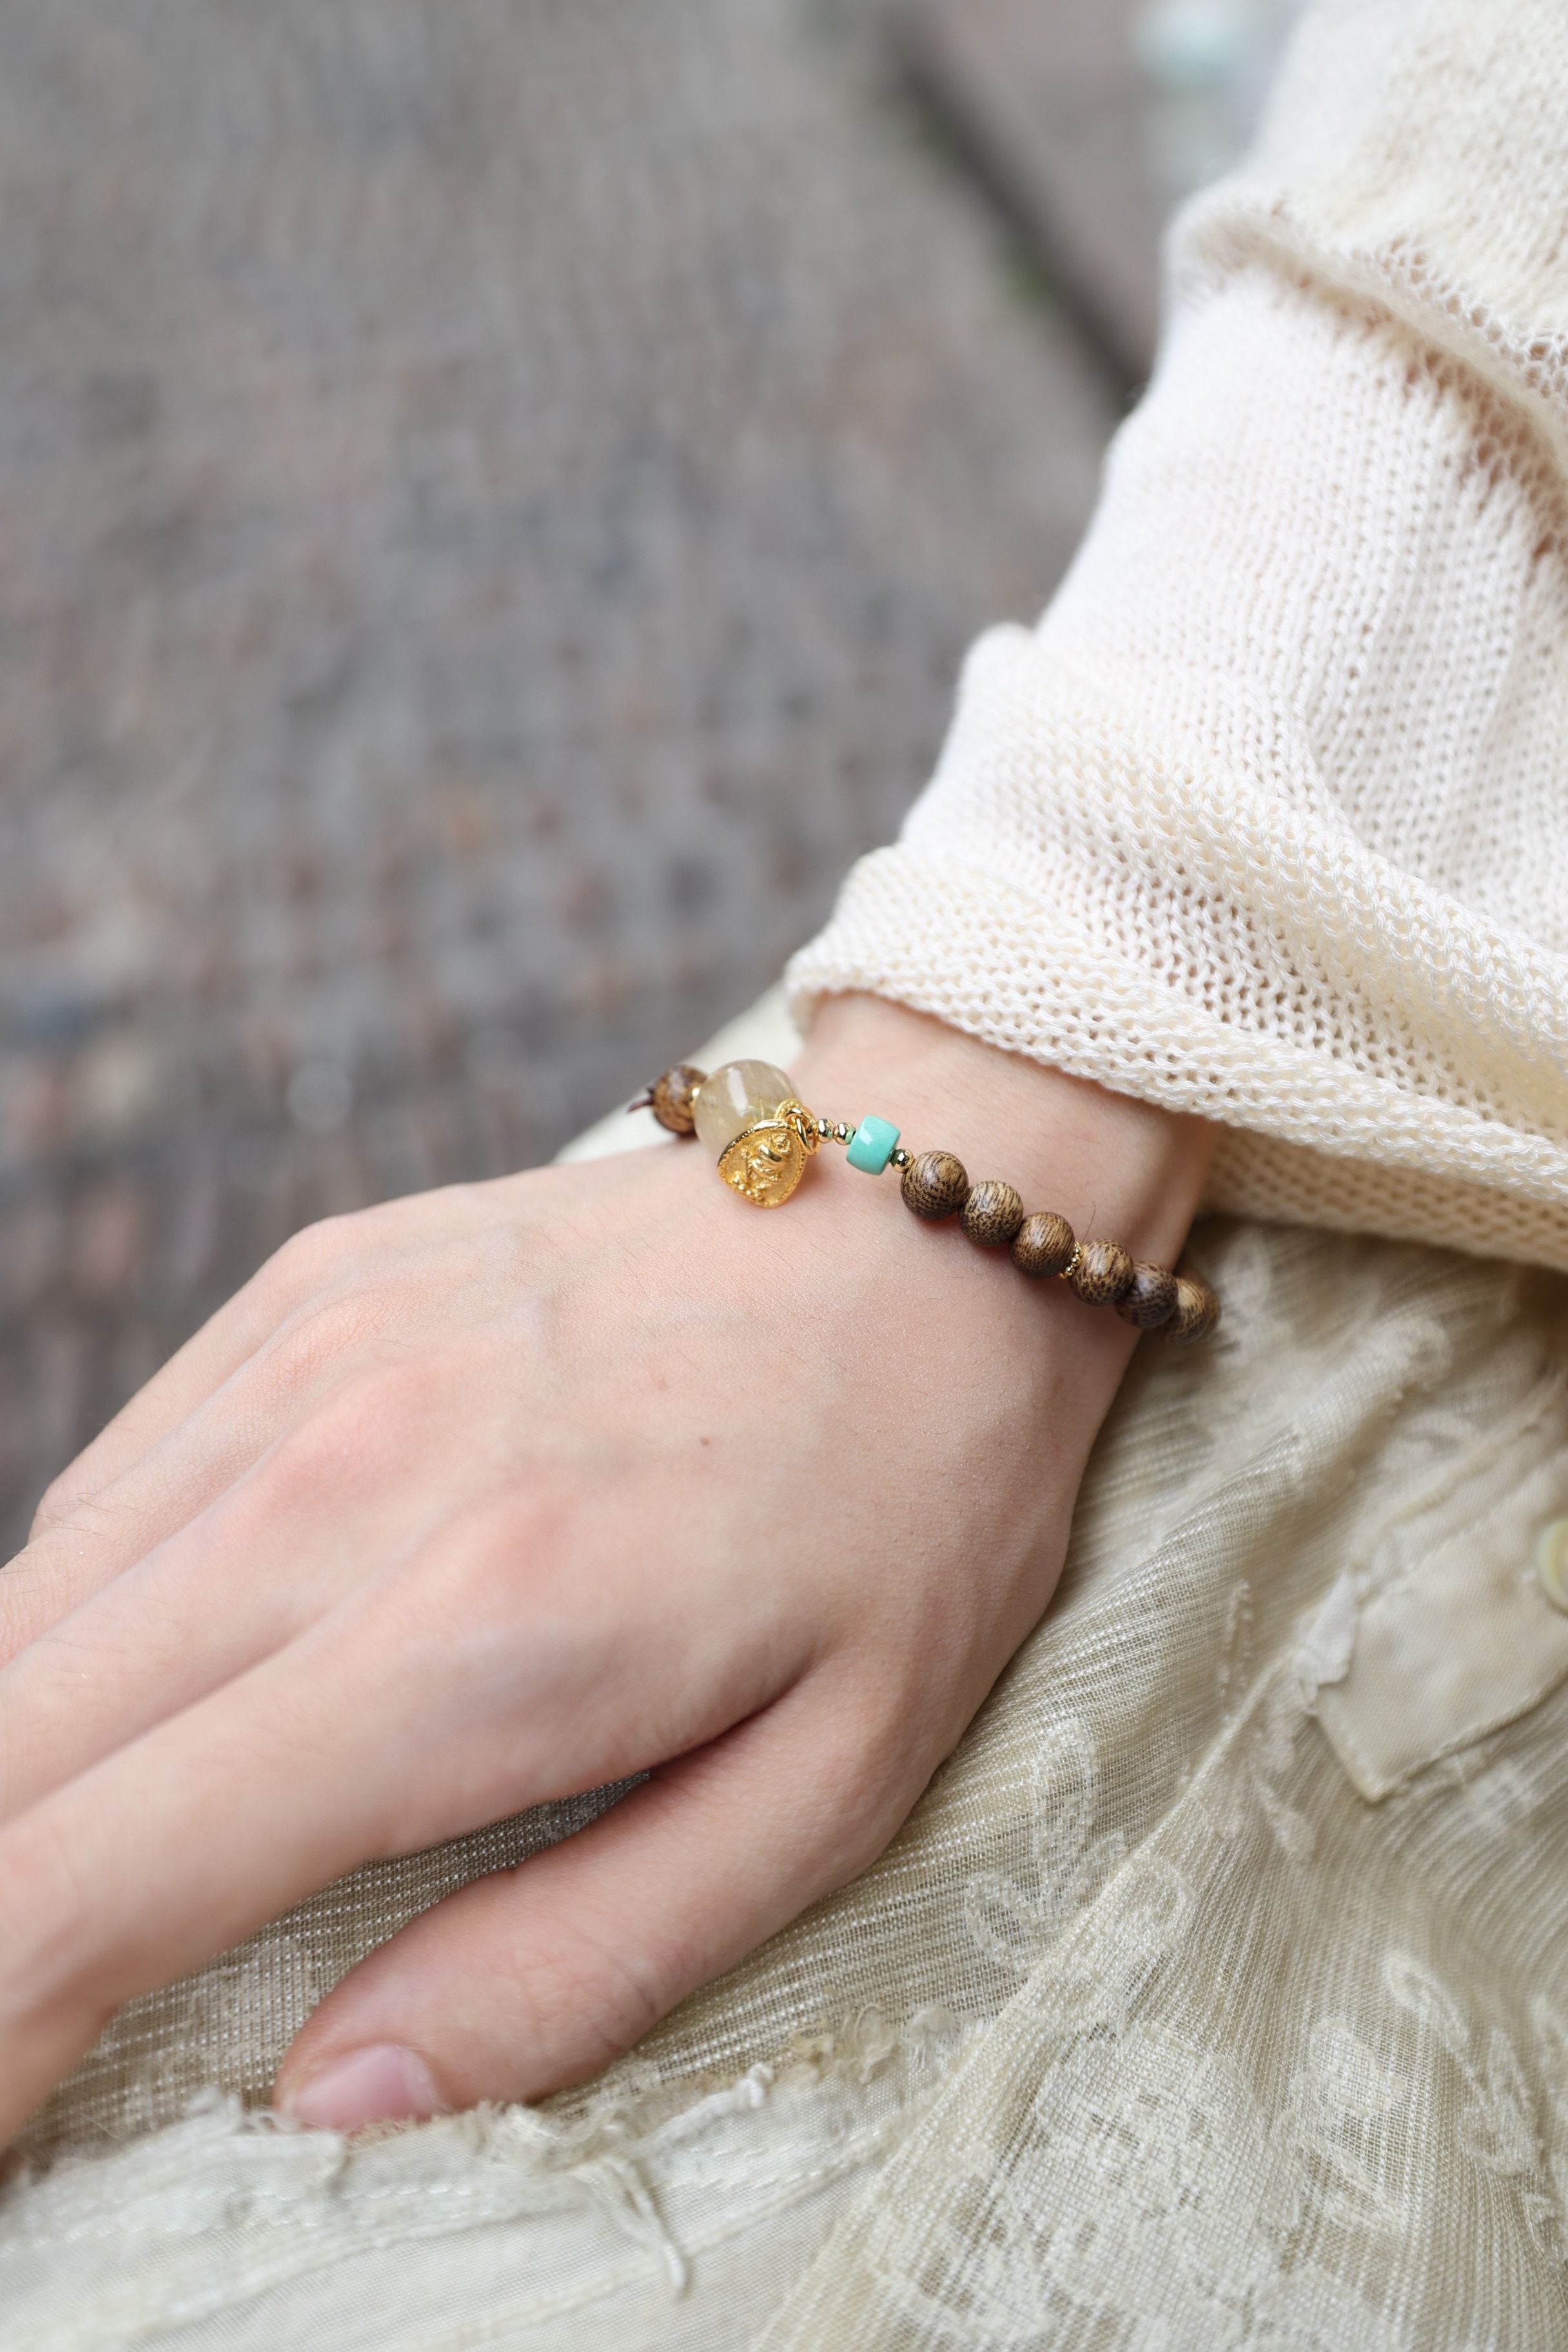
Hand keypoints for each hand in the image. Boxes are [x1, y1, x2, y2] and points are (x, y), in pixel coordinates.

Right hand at [0, 996, 1210, 2141]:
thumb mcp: (829, 1790)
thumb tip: (333, 2090)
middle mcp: (342, 1478)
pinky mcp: (307, 1288)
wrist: (936, 1221)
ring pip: (21, 1615)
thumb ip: (573, 1962)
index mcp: (474, 1638)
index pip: (83, 1878)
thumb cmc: (907, 1514)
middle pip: (6, 1749)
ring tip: (100, 1855)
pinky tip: (162, 1680)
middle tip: (39, 2004)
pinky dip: (81, 1620)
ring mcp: (307, 1358)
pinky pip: (104, 1491)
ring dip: (27, 1766)